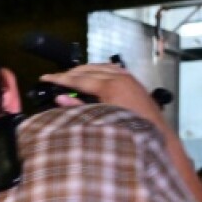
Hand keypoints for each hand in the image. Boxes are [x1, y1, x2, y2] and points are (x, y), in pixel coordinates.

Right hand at [40, 64, 166, 127]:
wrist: (155, 135)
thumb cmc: (127, 132)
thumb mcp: (99, 120)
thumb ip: (78, 107)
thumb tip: (60, 98)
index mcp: (110, 86)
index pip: (78, 79)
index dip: (60, 78)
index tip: (45, 77)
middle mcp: (120, 77)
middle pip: (88, 69)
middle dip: (70, 73)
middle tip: (54, 77)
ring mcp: (128, 77)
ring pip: (100, 66)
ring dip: (84, 70)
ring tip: (70, 75)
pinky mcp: (133, 80)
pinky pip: (112, 68)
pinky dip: (99, 69)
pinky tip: (93, 73)